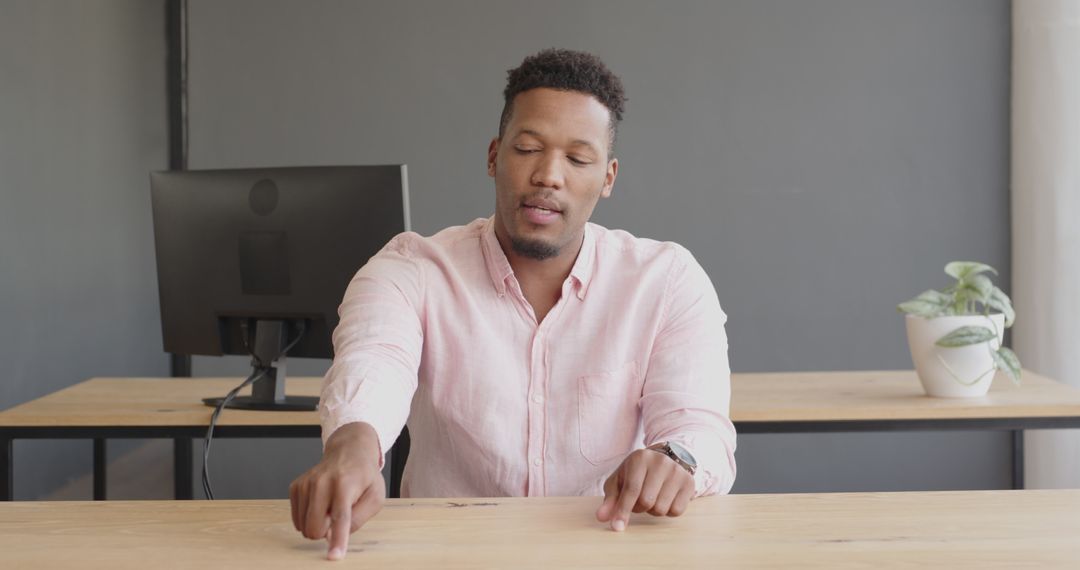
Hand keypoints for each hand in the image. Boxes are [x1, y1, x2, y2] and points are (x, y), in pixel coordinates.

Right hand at [289, 422, 385, 560]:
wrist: (348, 451)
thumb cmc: (364, 476)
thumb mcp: (375, 497)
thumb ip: (357, 519)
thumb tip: (332, 537)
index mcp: (345, 483)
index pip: (340, 517)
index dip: (338, 539)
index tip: (334, 556)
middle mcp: (322, 481)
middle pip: (316, 527)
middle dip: (327, 531)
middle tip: (339, 515)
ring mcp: (306, 483)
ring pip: (304, 526)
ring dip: (319, 524)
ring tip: (331, 505)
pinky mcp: (295, 487)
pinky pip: (297, 519)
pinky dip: (309, 517)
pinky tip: (321, 503)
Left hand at [595, 448, 694, 530]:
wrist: (665, 459)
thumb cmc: (637, 473)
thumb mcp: (619, 481)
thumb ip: (611, 499)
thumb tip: (602, 517)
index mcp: (639, 458)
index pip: (631, 489)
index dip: (623, 510)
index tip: (617, 526)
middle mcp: (660, 462)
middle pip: (647, 501)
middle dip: (639, 508)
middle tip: (638, 501)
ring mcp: (677, 471)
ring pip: (661, 509)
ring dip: (653, 511)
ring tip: (652, 497)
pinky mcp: (689, 482)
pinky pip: (677, 511)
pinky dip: (668, 511)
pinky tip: (665, 499)